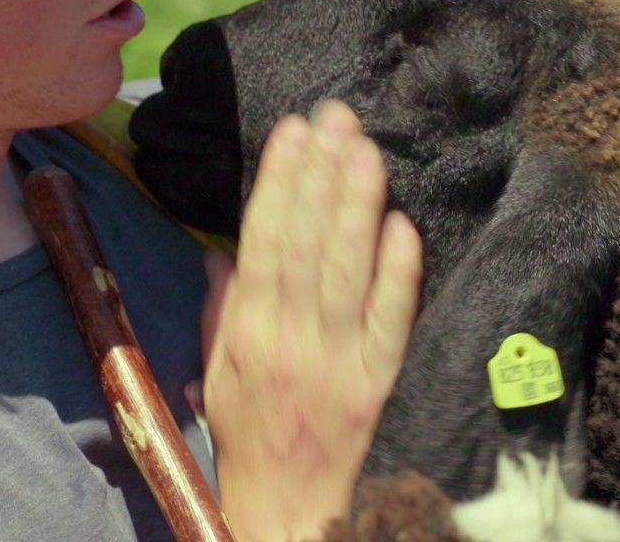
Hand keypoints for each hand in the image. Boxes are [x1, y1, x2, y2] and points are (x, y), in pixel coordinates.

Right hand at [200, 100, 422, 541]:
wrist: (284, 508)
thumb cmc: (247, 433)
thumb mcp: (216, 369)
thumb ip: (223, 306)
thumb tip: (223, 251)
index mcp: (247, 333)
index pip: (264, 242)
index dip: (279, 183)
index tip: (293, 130)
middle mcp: (290, 340)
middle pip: (306, 244)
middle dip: (321, 174)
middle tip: (337, 116)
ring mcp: (337, 360)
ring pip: (347, 270)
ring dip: (356, 205)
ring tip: (365, 149)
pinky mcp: (376, 382)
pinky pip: (391, 321)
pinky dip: (398, 273)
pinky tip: (402, 225)